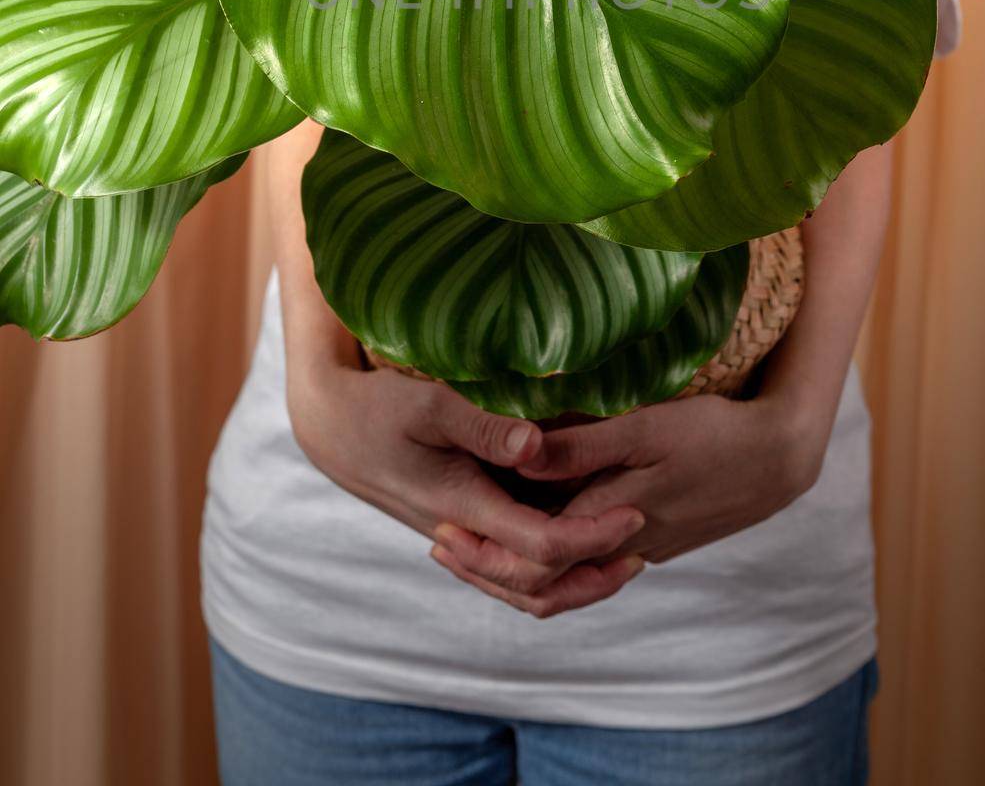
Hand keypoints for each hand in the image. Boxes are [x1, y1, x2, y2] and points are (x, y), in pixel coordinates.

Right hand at [285, 347, 647, 616]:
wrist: (335, 432)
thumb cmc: (381, 410)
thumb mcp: (429, 403)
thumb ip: (483, 423)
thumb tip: (537, 444)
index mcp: (463, 507)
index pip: (540, 546)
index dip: (593, 537)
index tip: (634, 511)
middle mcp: (465, 534)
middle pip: (537, 586)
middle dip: (593, 575)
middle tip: (641, 545)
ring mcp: (462, 538)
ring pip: (522, 588)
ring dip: (574, 581)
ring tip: (621, 557)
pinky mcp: (461, 529)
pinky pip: (509, 568)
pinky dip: (548, 569)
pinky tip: (578, 542)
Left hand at [431, 391, 821, 608]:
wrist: (778, 458)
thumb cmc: (712, 433)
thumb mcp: (645, 427)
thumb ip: (581, 446)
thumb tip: (519, 454)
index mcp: (611, 519)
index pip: (532, 556)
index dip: (482, 550)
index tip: (441, 528)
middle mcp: (621, 545)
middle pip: (543, 581)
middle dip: (489, 566)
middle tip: (442, 542)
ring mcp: (641, 546)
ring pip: (568, 577)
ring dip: (520, 564)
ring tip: (477, 536)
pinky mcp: (656, 537)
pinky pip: (594, 559)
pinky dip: (557, 553)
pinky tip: (539, 519)